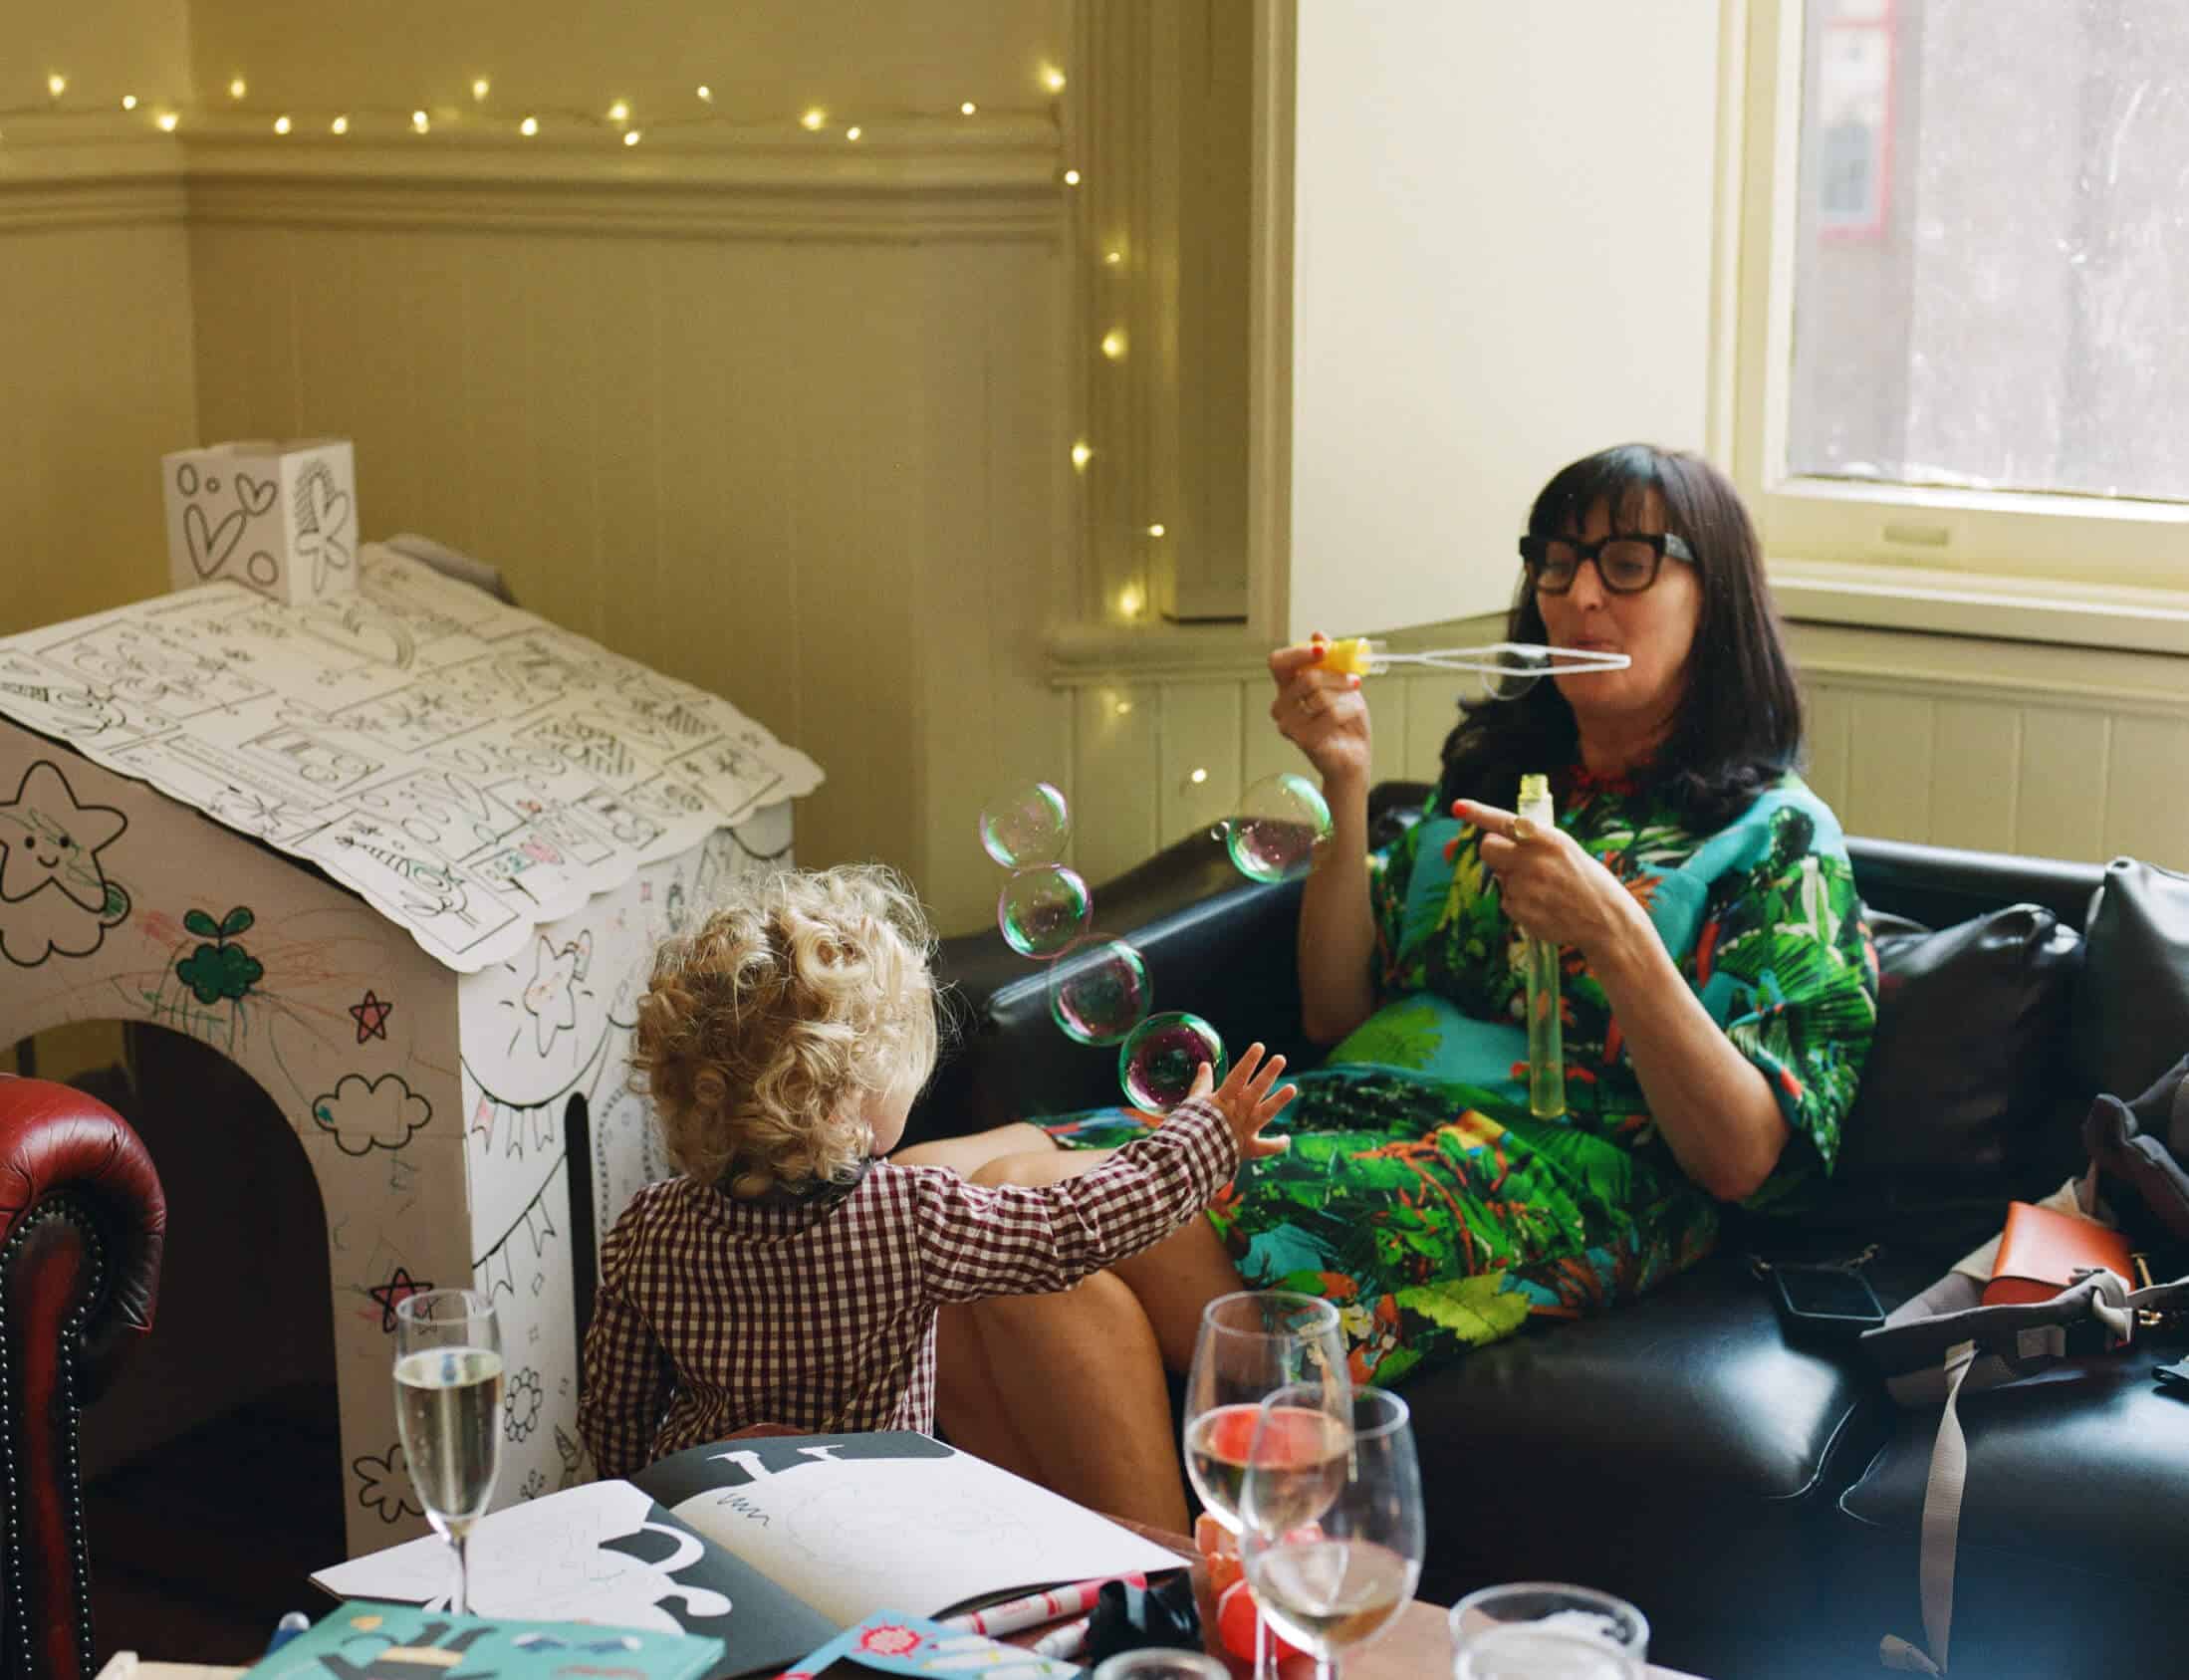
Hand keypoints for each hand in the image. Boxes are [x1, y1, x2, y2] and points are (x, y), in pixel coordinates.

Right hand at [1185, 1041, 1295, 1160]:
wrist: (1189, 1158)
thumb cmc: (1189, 1127)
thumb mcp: (1193, 1103)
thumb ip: (1202, 1084)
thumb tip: (1205, 1064)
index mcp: (1222, 1101)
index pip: (1237, 1077)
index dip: (1248, 1062)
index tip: (1259, 1047)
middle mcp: (1237, 1113)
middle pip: (1255, 1091)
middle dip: (1268, 1074)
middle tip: (1281, 1058)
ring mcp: (1244, 1130)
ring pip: (1265, 1113)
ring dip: (1279, 1100)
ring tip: (1293, 1088)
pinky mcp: (1248, 1148)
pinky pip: (1265, 1147)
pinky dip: (1276, 1144)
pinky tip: (1286, 1139)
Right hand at [1268, 634, 1369, 788]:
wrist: (1354, 755)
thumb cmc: (1346, 721)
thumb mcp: (1342, 683)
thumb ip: (1331, 660)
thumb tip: (1318, 634)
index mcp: (1287, 687)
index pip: (1278, 663)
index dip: (1298, 653)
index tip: (1322, 650)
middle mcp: (1282, 705)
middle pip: (1305, 678)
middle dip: (1336, 677)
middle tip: (1354, 680)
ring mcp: (1289, 724)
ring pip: (1320, 697)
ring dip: (1346, 696)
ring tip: (1354, 704)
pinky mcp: (1303, 740)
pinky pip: (1330, 714)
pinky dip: (1348, 711)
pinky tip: (1350, 718)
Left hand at [1454, 798, 1643, 958]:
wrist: (1605, 920)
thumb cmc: (1585, 881)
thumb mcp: (1565, 850)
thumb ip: (1531, 844)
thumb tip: (1491, 844)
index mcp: (1548, 839)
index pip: (1506, 821)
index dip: (1478, 813)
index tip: (1457, 807)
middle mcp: (1533, 861)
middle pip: (1488, 849)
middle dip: (1494, 852)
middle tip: (1513, 860)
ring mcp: (1524, 887)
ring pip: (1499, 876)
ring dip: (1513, 880)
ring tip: (1544, 889)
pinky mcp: (1519, 910)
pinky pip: (1506, 900)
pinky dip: (1519, 902)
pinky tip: (1543, 905)